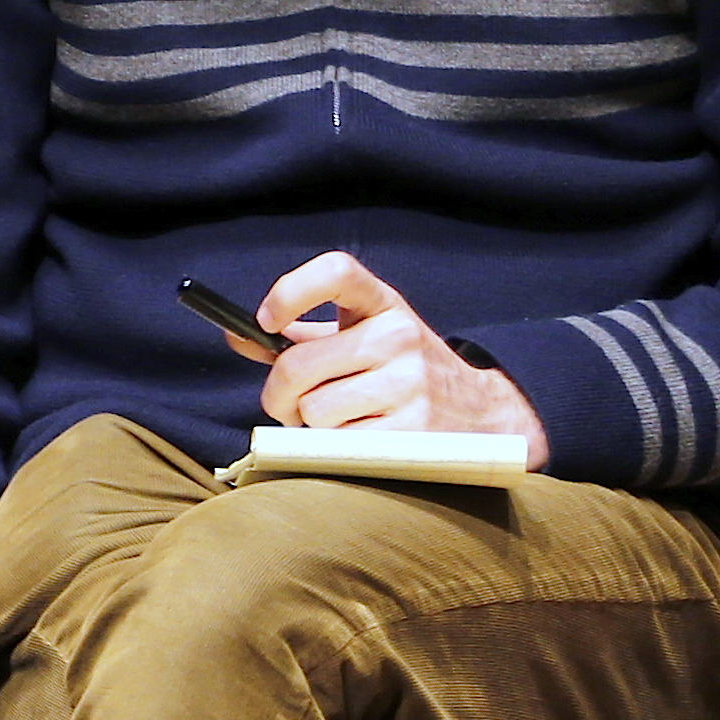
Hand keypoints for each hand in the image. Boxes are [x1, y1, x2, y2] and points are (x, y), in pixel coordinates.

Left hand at [255, 252, 549, 465]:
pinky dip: (334, 449)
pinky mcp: (414, 430)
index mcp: (383, 303)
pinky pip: (338, 445)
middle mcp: (399, 335)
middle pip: (298, 365)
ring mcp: (410, 382)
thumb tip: (238, 335)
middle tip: (287, 404)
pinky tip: (359, 439)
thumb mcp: (360, 338)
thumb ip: (299, 335)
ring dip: (310, 425)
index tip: (266, 322)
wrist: (481, 415)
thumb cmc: (399, 373)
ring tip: (339, 420)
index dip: (290, 291)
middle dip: (277, 394)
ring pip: (313, 411)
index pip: (335, 270)